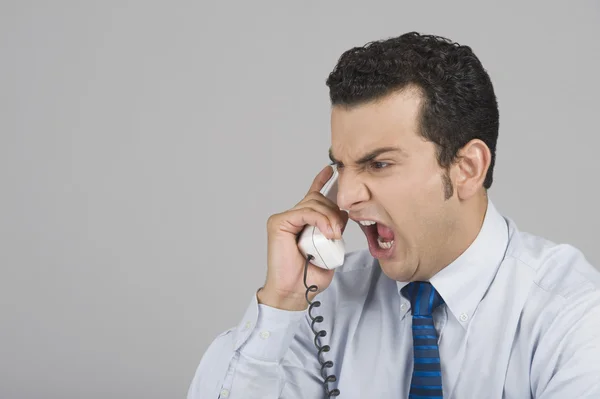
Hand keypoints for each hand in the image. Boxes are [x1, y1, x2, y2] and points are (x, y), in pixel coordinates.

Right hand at [258, 165, 347, 310]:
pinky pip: (304, 212)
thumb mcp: (331, 247)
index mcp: (305, 222)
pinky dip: (318, 219)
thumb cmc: (311, 274)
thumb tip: (342, 214)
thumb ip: (334, 229)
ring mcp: (285, 219)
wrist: (295, 291)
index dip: (322, 182)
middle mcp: (294, 218)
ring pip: (313, 203)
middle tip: (339, 231)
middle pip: (319, 199)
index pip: (314, 196)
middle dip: (334, 211)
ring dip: (328, 217)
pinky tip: (326, 231)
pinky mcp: (278, 223)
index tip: (330, 170)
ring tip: (333, 235)